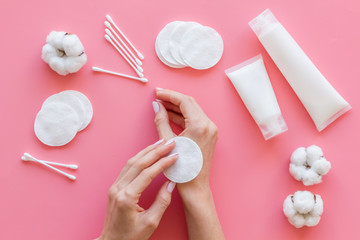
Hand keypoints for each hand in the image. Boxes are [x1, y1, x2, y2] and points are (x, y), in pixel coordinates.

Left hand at [97, 140, 177, 239]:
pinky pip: (127, 168)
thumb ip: (162, 202)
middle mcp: (119, 189)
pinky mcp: (115, 187)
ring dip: (147, 151)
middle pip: (139, 163)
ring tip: (160, 143)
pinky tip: (148, 154)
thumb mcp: (150, 222)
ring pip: (132, 162)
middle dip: (156, 151)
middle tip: (170, 143)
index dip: (163, 163)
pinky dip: (139, 158)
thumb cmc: (131, 237)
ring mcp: (115, 187)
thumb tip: (171, 183)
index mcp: (127, 197)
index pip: (148, 173)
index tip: (175, 156)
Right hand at [153, 89, 224, 239]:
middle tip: (158, 96)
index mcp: (200, 125)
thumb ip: (161, 120)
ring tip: (162, 105)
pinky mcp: (209, 134)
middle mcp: (208, 125)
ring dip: (178, 107)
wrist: (194, 186)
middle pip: (190, 104)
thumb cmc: (181, 169)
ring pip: (193, 111)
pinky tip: (170, 115)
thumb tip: (156, 105)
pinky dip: (183, 116)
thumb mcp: (167, 142)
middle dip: (173, 99)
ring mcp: (211, 130)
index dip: (169, 94)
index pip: (184, 101)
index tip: (157, 92)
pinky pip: (195, 119)